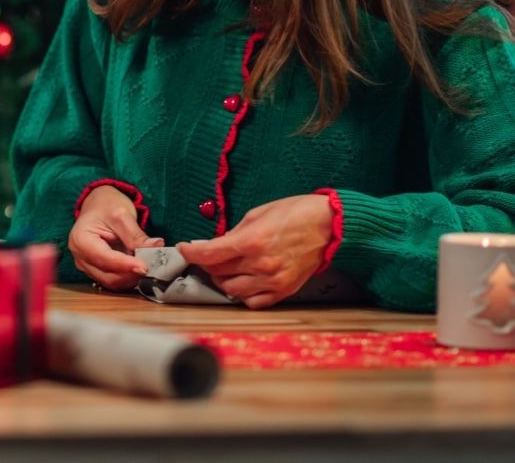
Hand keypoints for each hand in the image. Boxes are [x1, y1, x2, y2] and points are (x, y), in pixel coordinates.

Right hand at [67, 185, 163, 290]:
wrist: (99, 206)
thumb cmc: (106, 206)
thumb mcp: (122, 215)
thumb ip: (136, 235)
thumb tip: (156, 247)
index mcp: (81, 240)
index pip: (105, 259)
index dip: (126, 265)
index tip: (145, 266)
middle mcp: (80, 257)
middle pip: (108, 276)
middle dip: (131, 274)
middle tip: (153, 265)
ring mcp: (87, 266)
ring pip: (112, 282)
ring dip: (131, 277)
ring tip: (147, 264)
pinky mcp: (96, 271)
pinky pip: (114, 280)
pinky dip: (129, 277)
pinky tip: (139, 266)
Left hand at [176, 194, 333, 308]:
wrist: (330, 226)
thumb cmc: (295, 213)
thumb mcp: (258, 214)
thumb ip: (233, 233)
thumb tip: (214, 245)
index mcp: (250, 242)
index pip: (208, 254)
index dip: (190, 252)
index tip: (184, 249)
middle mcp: (260, 265)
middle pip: (217, 272)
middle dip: (208, 264)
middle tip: (209, 256)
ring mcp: (272, 281)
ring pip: (231, 291)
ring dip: (224, 280)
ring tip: (228, 268)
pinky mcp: (283, 291)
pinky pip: (253, 301)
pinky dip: (244, 294)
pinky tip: (246, 281)